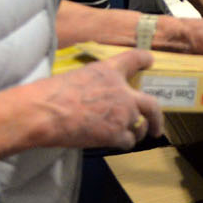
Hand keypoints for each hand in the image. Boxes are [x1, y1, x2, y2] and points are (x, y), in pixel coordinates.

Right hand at [33, 48, 163, 148]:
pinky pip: (128, 142)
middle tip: (158, 127)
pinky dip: (124, 144)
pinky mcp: (116, 134)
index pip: (134, 58)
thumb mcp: (77, 77)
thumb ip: (94, 85)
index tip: (150, 61)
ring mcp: (123, 114)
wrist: (44, 112)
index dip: (144, 59)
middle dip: (158, 118)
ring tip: (131, 137)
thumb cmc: (51, 94)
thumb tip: (94, 97)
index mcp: (110, 71)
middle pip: (152, 104)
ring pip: (141, 126)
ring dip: (137, 133)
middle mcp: (123, 92)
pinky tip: (116, 144)